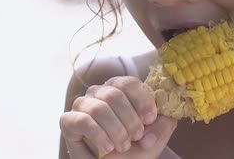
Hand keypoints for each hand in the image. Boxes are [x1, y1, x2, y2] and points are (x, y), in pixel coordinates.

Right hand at [60, 76, 177, 158]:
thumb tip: (160, 116)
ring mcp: (82, 105)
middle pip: (114, 95)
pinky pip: (82, 120)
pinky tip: (107, 148)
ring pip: (99, 107)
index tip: (150, 120)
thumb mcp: (155, 138)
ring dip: (116, 130)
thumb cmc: (134, 150)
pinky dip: (98, 135)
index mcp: (119, 89)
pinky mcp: (68, 121)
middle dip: (129, 120)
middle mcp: (99, 92)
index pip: (129, 83)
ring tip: (123, 146)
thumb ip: (164, 123)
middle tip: (136, 138)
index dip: (142, 101)